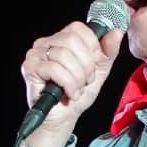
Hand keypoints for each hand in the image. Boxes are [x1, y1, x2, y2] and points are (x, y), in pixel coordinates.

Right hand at [18, 19, 126, 146]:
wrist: (64, 118)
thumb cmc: (77, 94)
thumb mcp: (99, 71)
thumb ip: (108, 51)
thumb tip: (116, 32)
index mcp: (61, 39)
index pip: (78, 28)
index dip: (91, 47)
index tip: (93, 65)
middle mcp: (45, 43)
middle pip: (72, 40)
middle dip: (86, 65)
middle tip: (85, 80)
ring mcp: (35, 54)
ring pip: (64, 55)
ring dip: (77, 78)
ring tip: (77, 89)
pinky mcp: (30, 68)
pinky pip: (54, 69)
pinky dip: (68, 84)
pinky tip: (69, 93)